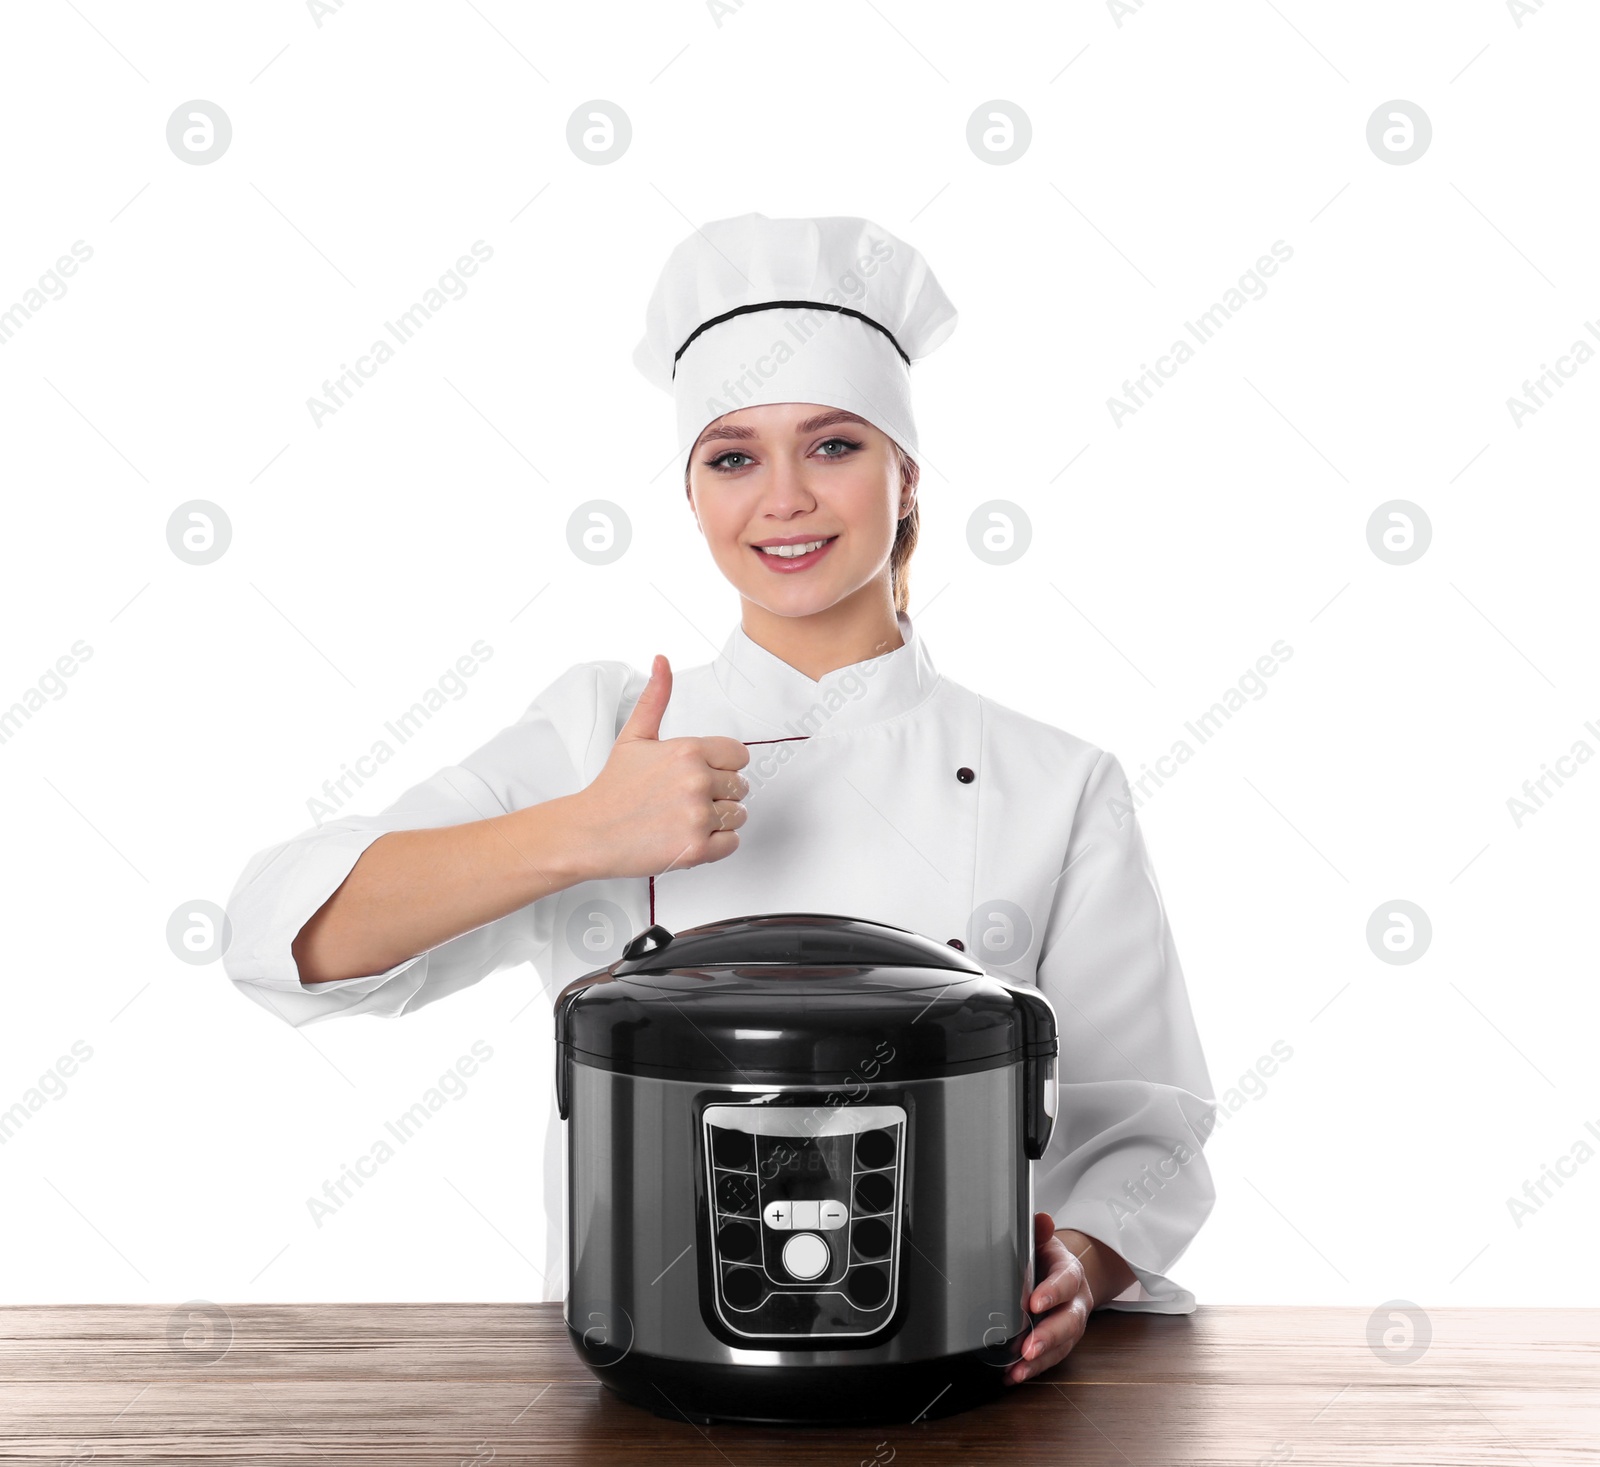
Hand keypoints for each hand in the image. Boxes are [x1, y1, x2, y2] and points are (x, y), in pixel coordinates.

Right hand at [572, 654, 749, 880]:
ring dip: (718, 819)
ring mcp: (697, 816)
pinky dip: (716, 844)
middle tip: (684, 799)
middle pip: (740, 786)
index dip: (722, 766)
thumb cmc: (612, 788)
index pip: (739, 756)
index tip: (700, 774)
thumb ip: (655, 698)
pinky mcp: (696, 849)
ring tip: (685, 818)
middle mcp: (697, 781)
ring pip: (738, 815)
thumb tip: (662, 662)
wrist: (589, 832)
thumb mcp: (634, 736)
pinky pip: (732, 843)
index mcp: (688, 750)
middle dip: (717, 794)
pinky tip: (689, 835)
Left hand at [1005, 1213, 1133, 1384]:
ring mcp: (1071, 1325)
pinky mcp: (1062, 1343)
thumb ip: (1040, 1231)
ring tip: (1018, 1369)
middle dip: (1048, 1336)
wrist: (1065, 1275)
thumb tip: (1042, 1219)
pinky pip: (1051, 1359)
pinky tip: (1013, 1376)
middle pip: (1069, 1322)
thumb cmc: (1049, 1258)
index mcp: (1071, 1273)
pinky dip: (1033, 1370)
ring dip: (1040, 1360)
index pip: (1065, 1282)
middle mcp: (1076, 1302)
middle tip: (1028, 1347)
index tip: (1034, 1302)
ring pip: (1062, 1346)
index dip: (1052, 1293)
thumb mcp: (1044, 1240)